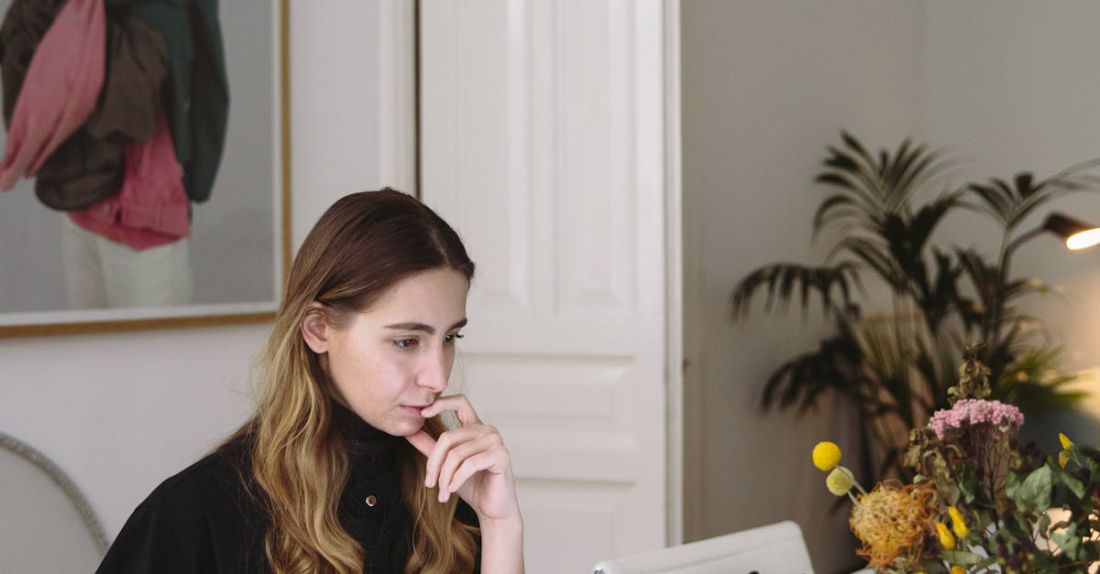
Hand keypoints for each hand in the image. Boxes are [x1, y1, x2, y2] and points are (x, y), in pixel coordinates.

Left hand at [405, 394, 520, 522]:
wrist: (493, 507)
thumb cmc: (473, 485)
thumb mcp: (447, 465)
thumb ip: (431, 447)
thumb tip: (409, 432)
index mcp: (474, 427)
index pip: (459, 402)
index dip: (440, 403)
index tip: (422, 412)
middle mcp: (486, 430)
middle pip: (448, 437)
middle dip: (434, 463)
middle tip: (429, 483)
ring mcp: (495, 441)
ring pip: (456, 453)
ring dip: (445, 477)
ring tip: (442, 492)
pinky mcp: (500, 455)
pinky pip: (469, 464)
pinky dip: (457, 479)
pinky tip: (452, 489)